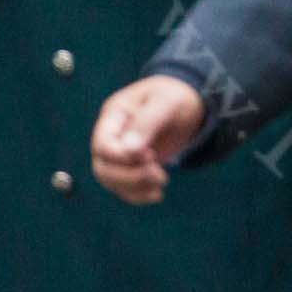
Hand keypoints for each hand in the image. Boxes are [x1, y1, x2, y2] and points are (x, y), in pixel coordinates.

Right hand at [90, 76, 206, 204]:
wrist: (189, 103)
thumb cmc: (176, 96)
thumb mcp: (166, 102)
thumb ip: (147, 122)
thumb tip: (128, 151)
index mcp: (115, 114)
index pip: (102, 144)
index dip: (121, 157)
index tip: (150, 156)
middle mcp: (111, 135)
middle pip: (103, 166)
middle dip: (130, 176)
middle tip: (159, 175)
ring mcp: (119, 152)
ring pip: (110, 180)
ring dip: (134, 188)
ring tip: (162, 183)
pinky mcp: (130, 166)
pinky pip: (123, 188)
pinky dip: (138, 195)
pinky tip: (157, 195)